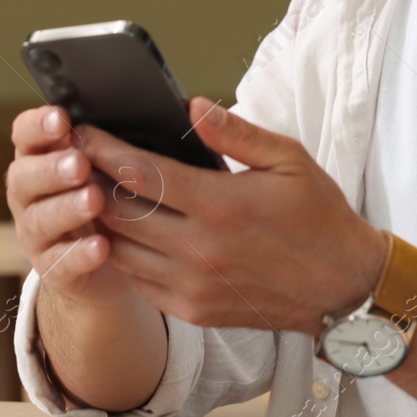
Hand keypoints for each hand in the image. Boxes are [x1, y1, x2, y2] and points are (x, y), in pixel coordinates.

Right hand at [6, 105, 134, 305]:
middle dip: (52, 169)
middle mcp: (31, 192)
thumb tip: (186, 108)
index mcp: (42, 155)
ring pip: (40, 220)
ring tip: (94, 200)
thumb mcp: (127, 160)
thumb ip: (132, 136)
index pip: (25, 133)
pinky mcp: (54, 269)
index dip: (38, 125)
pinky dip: (78, 254)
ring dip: (65, 209)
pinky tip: (102, 246)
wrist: (122, 255)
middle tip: (81, 164)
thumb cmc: (125, 191)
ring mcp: (37, 232)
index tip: (62, 118)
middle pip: (24, 176)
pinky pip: (59, 263)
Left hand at [81, 97, 387, 335]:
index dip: (102, 149)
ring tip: (87, 194)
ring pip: (120, 250)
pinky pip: (138, 282)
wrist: (345, 289)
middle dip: (88, 183)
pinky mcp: (194, 311)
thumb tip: (192, 106)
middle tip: (72, 160)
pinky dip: (122, 255)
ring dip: (99, 222)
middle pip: (117, 213)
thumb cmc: (320, 217)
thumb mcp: (289, 159)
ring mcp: (193, 285)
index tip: (82, 131)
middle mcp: (200, 249)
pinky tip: (119, 234)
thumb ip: (236, 132)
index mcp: (221, 205)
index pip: (140, 172)